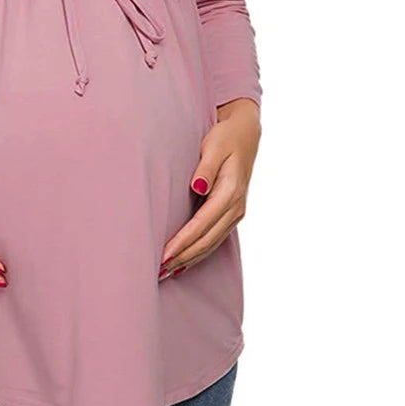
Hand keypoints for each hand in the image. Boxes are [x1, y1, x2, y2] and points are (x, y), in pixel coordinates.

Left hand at [159, 98, 260, 279]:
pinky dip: (199, 252)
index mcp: (231, 192)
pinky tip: (185, 263)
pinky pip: (215, 238)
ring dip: (190, 259)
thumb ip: (205, 168)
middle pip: (207, 240)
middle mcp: (236, 207)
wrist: (245, 133)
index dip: (183, 242)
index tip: (163, 255)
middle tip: (159, 271)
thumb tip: (198, 188)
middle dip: (183, 257)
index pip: (201, 224)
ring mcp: (236, 212)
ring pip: (211, 243)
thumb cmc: (225, 137)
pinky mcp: (232, 213)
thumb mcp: (214, 146)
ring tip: (167, 272)